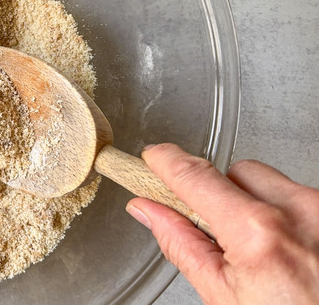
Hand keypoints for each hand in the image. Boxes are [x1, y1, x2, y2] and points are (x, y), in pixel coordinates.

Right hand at [126, 143, 318, 304]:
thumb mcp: (222, 297)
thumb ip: (182, 245)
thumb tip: (149, 211)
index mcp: (258, 234)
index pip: (196, 176)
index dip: (166, 161)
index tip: (153, 157)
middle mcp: (299, 213)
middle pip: (237, 172)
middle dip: (220, 195)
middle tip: (219, 233)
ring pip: (272, 183)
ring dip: (257, 206)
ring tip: (264, 251)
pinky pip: (300, 199)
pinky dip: (287, 218)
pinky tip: (290, 251)